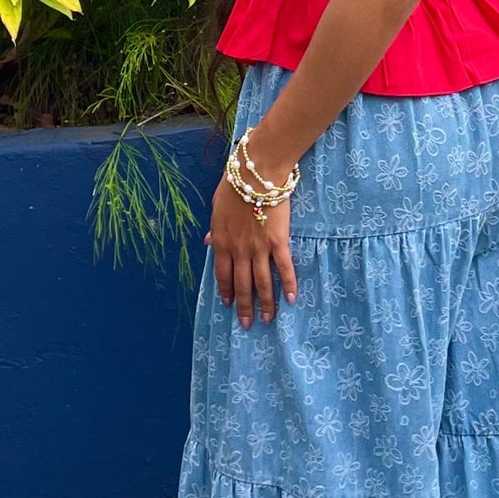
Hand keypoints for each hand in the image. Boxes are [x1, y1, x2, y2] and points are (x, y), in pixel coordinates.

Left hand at [204, 175, 297, 328]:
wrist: (257, 173)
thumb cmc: (235, 184)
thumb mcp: (215, 207)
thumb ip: (214, 228)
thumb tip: (208, 243)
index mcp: (221, 241)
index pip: (222, 274)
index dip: (226, 291)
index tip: (228, 304)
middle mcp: (238, 250)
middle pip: (241, 284)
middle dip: (244, 306)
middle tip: (247, 323)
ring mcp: (258, 248)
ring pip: (262, 282)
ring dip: (265, 303)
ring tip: (268, 319)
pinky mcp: (278, 242)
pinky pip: (284, 268)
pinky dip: (288, 285)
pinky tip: (290, 300)